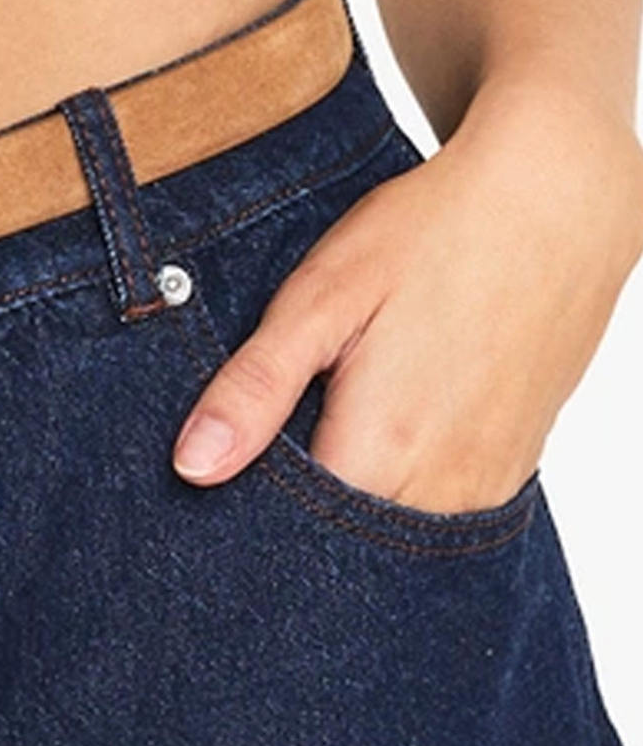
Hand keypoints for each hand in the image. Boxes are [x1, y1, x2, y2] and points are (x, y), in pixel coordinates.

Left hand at [171, 78, 642, 514]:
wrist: (552, 202)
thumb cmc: (428, 238)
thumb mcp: (320, 301)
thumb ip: (256, 390)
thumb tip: (193, 467)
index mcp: (379, 453)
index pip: (290, 534)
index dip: (253, 510)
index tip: (240, 471)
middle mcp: (439, 489)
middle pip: (343, 542)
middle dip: (304, 514)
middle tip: (295, 437)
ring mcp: (483, 487)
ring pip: (392, 534)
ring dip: (355, 502)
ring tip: (345, 427)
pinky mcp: (510, 472)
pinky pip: (441, 514)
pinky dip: (403, 492)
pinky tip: (394, 436)